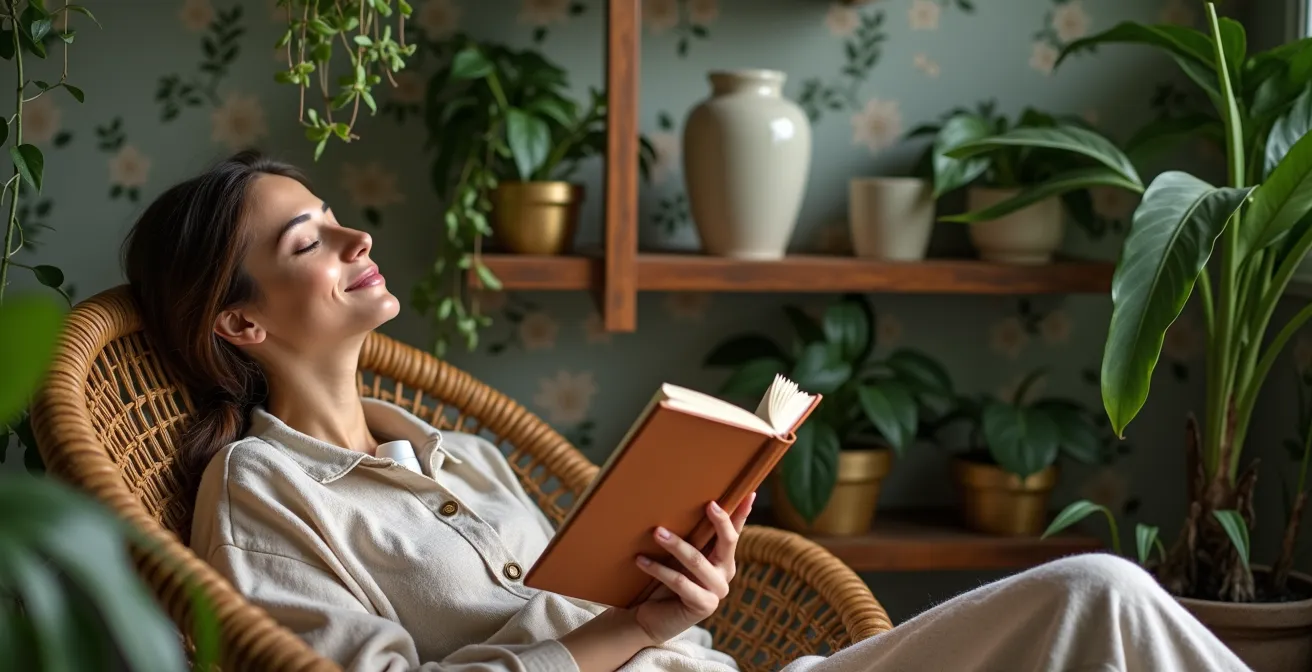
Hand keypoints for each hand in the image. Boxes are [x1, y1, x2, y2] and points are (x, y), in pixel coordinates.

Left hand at [630, 491, 754, 645]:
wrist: (651, 616)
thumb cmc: (665, 580)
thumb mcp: (679, 555)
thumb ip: (689, 536)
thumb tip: (679, 501)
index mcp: (724, 557)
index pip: (735, 530)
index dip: (743, 513)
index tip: (749, 493)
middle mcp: (725, 572)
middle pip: (728, 541)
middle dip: (720, 521)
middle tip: (709, 504)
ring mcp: (717, 590)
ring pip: (697, 561)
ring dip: (675, 545)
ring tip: (656, 532)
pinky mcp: (704, 605)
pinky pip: (680, 582)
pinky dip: (659, 570)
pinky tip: (641, 560)